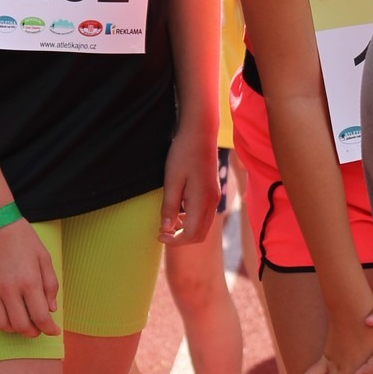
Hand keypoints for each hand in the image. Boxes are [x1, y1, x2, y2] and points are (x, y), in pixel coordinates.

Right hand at [0, 219, 59, 336]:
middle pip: (21, 326)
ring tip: (20, 321)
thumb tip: (51, 309)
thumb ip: (50, 285)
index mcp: (29, 282)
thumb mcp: (44, 257)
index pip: (41, 317)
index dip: (50, 329)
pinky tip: (1, 312)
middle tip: (37, 328)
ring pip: (1, 324)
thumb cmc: (22, 238)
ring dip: (13, 328)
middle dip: (33, 332)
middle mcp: (9, 290)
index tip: (54, 331)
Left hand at [160, 126, 219, 247]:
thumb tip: (166, 228)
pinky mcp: (212, 192)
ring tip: (168, 222)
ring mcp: (214, 197)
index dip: (174, 240)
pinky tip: (178, 212)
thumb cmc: (183, 154)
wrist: (200, 133)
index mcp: (202, 201)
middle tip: (162, 233)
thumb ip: (169, 206)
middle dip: (180, 239)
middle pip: (199, 235)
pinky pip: (204, 216)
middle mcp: (212, 202)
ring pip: (203, 226)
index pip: (190, 234)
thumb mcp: (171, 180)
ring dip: (186, 230)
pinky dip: (191, 221)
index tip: (159, 235)